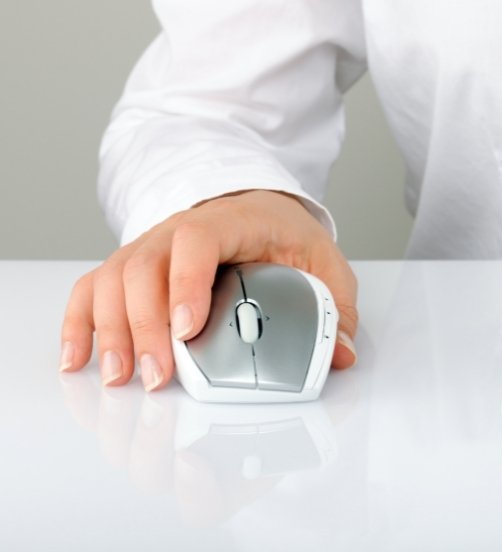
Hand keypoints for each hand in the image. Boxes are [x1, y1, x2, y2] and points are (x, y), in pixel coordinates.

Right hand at [59, 190, 357, 389]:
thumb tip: (341, 354)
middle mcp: (178, 229)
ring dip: (111, 331)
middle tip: (159, 376)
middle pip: (144, 268)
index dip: (187, 283)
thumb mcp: (322, 259)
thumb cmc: (283, 231)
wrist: (254, 204)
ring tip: (122, 378)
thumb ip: (335, 305)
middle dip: (146, 326)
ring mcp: (149, 246)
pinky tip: (78, 360)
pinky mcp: (130, 267)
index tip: (189, 329)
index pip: (198, 241)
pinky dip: (80, 322)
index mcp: (231, 221)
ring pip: (111, 279)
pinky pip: (91, 288)